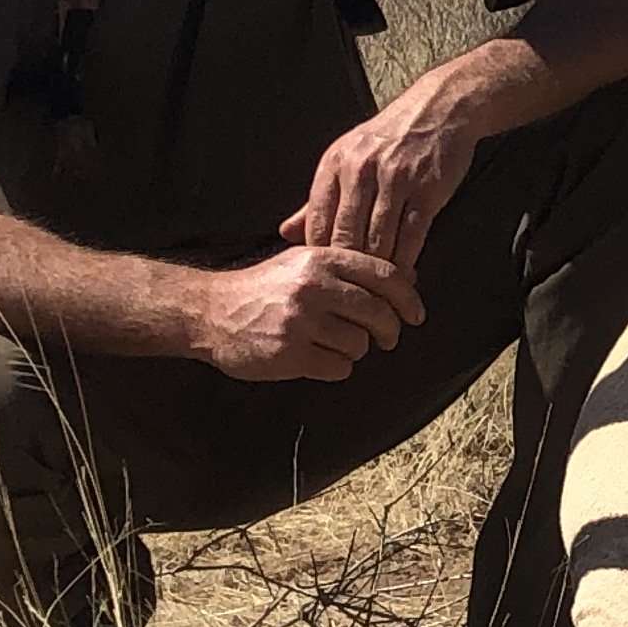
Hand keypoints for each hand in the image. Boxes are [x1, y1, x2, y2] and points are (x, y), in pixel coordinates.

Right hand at [191, 245, 428, 381]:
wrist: (211, 311)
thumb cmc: (266, 287)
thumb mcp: (304, 262)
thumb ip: (350, 268)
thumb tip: (408, 277)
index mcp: (322, 259)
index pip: (384, 275)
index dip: (407, 297)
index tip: (415, 314)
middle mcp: (314, 287)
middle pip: (378, 312)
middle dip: (389, 330)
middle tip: (386, 338)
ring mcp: (301, 321)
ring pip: (360, 343)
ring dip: (356, 350)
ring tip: (336, 344)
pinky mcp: (290, 353)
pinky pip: (339, 367)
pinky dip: (337, 367)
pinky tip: (320, 358)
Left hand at [284, 96, 480, 274]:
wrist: (438, 108)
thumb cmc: (390, 138)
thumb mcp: (347, 159)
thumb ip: (317, 200)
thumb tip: (286, 232)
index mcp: (334, 164)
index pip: (317, 223)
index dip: (321, 258)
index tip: (327, 279)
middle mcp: (361, 169)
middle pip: (346, 237)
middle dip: (350, 271)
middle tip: (352, 296)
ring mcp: (395, 179)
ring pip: (378, 240)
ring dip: (379, 271)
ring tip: (378, 292)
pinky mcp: (427, 188)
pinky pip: (411, 236)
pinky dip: (407, 262)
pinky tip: (405, 276)